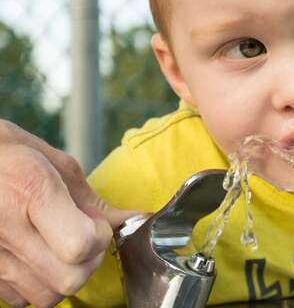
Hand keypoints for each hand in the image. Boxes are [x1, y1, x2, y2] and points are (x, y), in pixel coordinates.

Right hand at [0, 120, 138, 307]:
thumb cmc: (6, 154)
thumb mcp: (52, 161)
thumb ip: (90, 197)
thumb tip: (127, 220)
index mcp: (32, 190)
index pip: (80, 245)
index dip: (99, 236)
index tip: (94, 221)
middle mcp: (7, 227)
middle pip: (69, 279)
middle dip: (88, 261)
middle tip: (82, 237)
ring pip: (46, 296)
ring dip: (63, 277)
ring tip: (57, 249)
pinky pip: (19, 299)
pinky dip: (34, 285)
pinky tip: (34, 258)